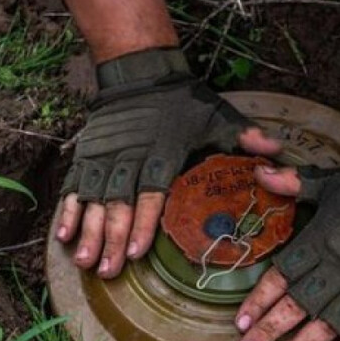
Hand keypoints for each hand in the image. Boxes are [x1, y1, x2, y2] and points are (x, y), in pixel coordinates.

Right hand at [55, 48, 280, 277]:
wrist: (140, 70)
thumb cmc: (181, 100)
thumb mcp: (217, 114)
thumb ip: (244, 137)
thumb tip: (276, 153)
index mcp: (161, 151)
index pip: (150, 192)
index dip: (142, 222)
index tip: (137, 251)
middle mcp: (128, 156)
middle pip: (117, 203)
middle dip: (110, 238)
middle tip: (106, 270)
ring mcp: (104, 157)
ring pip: (93, 199)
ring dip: (88, 231)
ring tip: (84, 261)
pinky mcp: (88, 155)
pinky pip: (75, 186)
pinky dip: (69, 210)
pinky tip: (63, 235)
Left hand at [234, 161, 339, 340]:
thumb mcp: (332, 183)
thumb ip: (295, 183)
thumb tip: (260, 171)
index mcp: (317, 247)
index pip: (279, 278)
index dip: (258, 301)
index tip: (240, 321)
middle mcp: (334, 275)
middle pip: (294, 308)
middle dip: (268, 332)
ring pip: (324, 328)